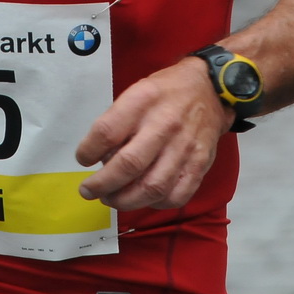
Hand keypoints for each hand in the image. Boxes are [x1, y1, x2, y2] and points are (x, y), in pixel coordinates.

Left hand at [76, 57, 228, 210]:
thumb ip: (118, 122)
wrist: (210, 88)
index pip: (107, 132)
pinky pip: (176, 195)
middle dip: (102, 185)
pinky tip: (143, 199)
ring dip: (125, 201)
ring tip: (111, 199)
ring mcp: (185, 146)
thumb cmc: (167, 92)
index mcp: (143, 100)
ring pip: (152, 187)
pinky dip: (155, 204)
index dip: (88, 151)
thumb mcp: (136, 91)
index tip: (83, 159)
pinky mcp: (200, 163)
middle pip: (128, 165)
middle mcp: (165, 124)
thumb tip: (100, 158)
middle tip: (89, 190)